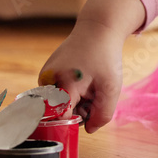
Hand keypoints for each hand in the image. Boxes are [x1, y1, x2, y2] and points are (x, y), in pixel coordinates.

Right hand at [38, 0, 145, 132]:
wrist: (98, 28)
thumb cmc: (105, 57)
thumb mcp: (112, 87)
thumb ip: (102, 114)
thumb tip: (88, 130)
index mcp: (63, 85)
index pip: (58, 119)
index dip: (73, 122)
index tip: (86, 115)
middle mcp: (47, 81)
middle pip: (58, 112)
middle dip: (76, 110)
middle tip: (93, 96)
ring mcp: (45, 75)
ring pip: (57, 102)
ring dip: (74, 100)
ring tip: (89, 84)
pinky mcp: (46, 71)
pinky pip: (56, 92)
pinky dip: (69, 91)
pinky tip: (82, 79)